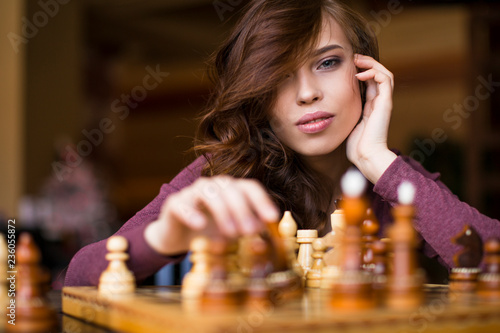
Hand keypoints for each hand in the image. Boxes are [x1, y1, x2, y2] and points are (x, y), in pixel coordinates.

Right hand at [145, 176, 279, 254]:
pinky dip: (191, 213)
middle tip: (250, 231)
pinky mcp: (174, 203)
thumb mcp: (232, 234)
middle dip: (242, 209)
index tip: (272, 218)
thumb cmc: (210, 232)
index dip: (262, 201)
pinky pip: (182, 203)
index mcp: (231, 190)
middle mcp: (213, 186)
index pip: (249, 187)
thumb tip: (264, 242)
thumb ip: (247, 233)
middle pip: (230, 188)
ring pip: (208, 191)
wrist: (178, 238)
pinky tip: (200, 225)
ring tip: (230, 233)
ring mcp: (192, 192)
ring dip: (222, 211)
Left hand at [346, 54, 396, 183]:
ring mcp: (384, 102)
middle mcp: (379, 102)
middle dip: (367, 63)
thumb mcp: (346, 124)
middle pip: (379, 74)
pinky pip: (385, 80)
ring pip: (385, 73)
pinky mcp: (386, 103)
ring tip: (357, 61)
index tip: (347, 65)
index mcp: (371, 106)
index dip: (361, 70)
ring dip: (372, 63)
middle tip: (353, 58)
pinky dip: (373, 73)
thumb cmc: (355, 146)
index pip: (370, 81)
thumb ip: (344, 114)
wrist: (366, 156)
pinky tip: (359, 74)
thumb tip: (328, 108)